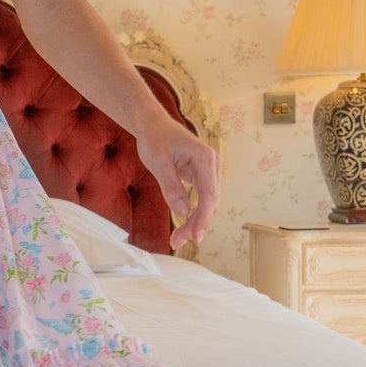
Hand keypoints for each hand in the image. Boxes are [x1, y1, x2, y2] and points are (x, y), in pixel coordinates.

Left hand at [135, 118, 220, 249]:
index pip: (209, 194)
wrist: (152, 124)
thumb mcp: (157, 162)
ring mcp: (209, 170)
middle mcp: (212, 164)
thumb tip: (183, 212)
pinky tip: (184, 226)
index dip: (203, 218)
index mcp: (205, 158)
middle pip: (211, 202)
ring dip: (195, 222)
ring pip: (208, 203)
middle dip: (196, 224)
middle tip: (177, 242)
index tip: (195, 237)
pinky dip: (194, 213)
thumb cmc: (154, 139)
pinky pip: (202, 199)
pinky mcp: (202, 175)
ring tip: (178, 239)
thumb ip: (171, 186)